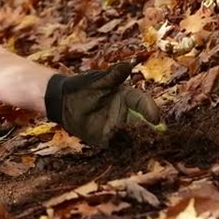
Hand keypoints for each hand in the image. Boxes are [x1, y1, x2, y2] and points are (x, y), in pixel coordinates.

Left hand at [45, 62, 163, 146]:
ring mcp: (117, 126)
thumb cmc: (80, 86)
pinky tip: (127, 154)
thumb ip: (113, 76)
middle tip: (157, 139)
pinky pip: (117, 145)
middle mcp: (126, 112)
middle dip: (150, 131)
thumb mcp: (96, 81)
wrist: (61, 101)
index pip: (142, 102)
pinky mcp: (106, 138)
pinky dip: (123, 150)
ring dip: (138, 142)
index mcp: (127, 96)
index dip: (150, 110)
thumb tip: (128, 64)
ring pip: (133, 136)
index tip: (155, 119)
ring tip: (144, 149)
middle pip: (143, 122)